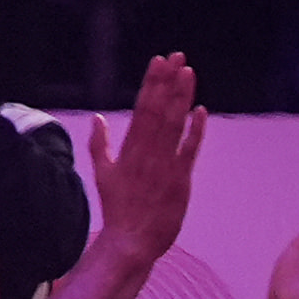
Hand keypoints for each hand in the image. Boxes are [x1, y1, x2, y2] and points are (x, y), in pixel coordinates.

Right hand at [81, 49, 208, 276]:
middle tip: (177, 56)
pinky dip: (196, 129)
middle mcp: (146, 154)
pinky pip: (190, 149)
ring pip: (174, 125)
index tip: (158, 62)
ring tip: (188, 71)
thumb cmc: (118, 209)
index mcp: (127, 151)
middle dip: (167, 82)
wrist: (130, 242)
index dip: (151, 84)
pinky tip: (200, 109)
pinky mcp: (180, 179)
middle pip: (158, 111)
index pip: (141, 109)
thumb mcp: (103, 174)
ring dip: (181, 97)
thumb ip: (100, 145)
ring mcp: (164, 166)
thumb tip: (97, 118)